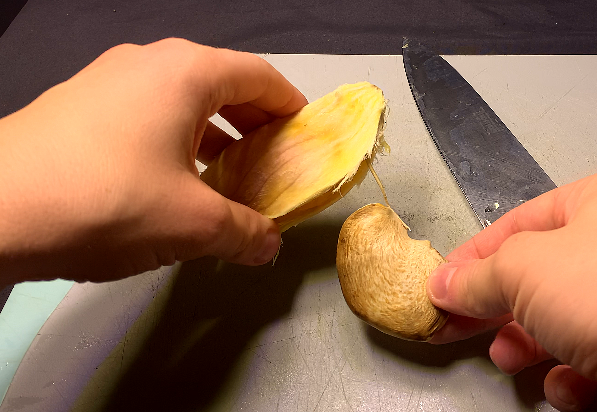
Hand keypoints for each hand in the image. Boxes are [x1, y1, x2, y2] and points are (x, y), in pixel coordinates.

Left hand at [0, 38, 306, 285]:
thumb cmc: (105, 201)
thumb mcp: (192, 224)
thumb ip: (245, 232)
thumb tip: (268, 245)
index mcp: (187, 73)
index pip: (261, 77)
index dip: (293, 108)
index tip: (308, 139)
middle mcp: (149, 64)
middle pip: (223, 86)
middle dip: (255, 127)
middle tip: (273, 166)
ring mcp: (107, 81)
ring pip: (182, 102)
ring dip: (215, 138)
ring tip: (228, 180)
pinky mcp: (77, 107)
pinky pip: (146, 115)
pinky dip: (174, 142)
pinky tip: (173, 184)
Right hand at [427, 171, 596, 410]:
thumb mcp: (522, 268)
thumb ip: (477, 276)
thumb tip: (442, 285)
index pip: (521, 221)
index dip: (474, 255)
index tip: (439, 288)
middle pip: (545, 274)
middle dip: (502, 306)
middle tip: (464, 330)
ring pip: (570, 320)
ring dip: (533, 343)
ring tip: (513, 361)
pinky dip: (577, 374)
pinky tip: (571, 386)